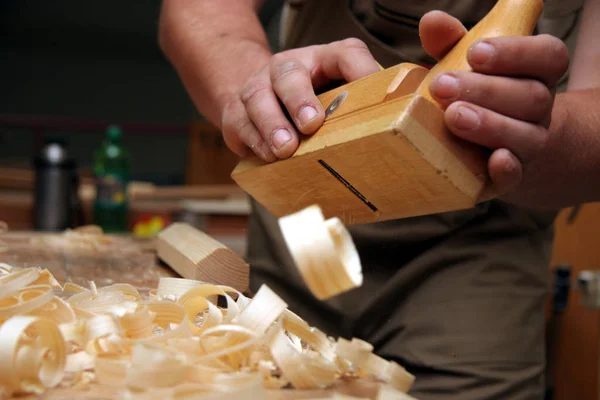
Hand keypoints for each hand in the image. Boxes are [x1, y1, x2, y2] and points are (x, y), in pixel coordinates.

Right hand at [221, 40, 379, 161]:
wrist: (259, 93)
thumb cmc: (310, 100)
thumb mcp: (338, 94)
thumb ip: (362, 105)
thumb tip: (395, 129)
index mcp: (322, 60)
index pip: (346, 55)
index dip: (361, 71)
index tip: (374, 95)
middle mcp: (286, 68)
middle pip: (289, 74)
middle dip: (299, 99)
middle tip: (311, 124)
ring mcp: (257, 88)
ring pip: (257, 98)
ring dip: (271, 125)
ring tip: (285, 149)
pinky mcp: (235, 113)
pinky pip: (239, 124)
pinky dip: (253, 142)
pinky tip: (268, 156)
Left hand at [420, 11, 569, 205]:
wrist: (492, 148)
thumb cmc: (474, 95)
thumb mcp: (464, 66)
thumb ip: (450, 43)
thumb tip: (431, 22)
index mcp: (536, 74)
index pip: (548, 56)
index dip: (516, 53)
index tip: (475, 52)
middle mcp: (539, 109)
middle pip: (532, 97)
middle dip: (486, 90)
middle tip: (442, 85)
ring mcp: (528, 146)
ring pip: (526, 135)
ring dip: (490, 125)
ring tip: (453, 117)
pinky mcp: (510, 177)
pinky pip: (517, 177)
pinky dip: (507, 170)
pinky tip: (493, 160)